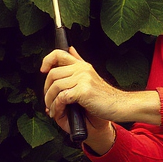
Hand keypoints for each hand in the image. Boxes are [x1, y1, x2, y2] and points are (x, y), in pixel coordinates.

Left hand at [40, 47, 160, 142]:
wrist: (119, 106)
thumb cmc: (104, 96)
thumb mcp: (90, 76)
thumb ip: (79, 62)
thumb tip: (70, 49)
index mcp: (82, 65)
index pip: (59, 54)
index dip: (47, 60)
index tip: (43, 70)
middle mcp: (82, 69)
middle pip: (52, 73)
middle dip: (46, 89)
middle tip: (48, 99)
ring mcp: (83, 79)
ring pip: (55, 87)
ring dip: (49, 100)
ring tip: (52, 108)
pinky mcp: (83, 91)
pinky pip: (61, 98)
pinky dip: (56, 107)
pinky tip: (57, 112)